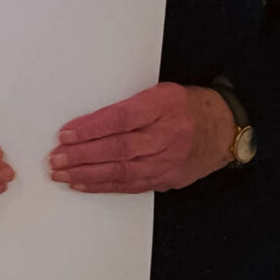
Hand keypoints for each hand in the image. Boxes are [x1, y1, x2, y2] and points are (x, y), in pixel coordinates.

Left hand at [50, 83, 236, 192]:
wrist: (224, 130)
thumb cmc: (187, 107)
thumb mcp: (161, 93)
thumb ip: (128, 107)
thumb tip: (87, 125)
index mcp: (163, 107)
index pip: (120, 119)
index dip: (91, 129)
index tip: (66, 134)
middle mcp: (166, 136)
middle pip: (118, 148)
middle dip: (82, 155)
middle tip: (56, 158)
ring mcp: (166, 161)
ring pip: (121, 171)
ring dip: (87, 174)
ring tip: (61, 173)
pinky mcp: (164, 179)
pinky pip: (129, 185)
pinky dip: (102, 186)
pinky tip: (82, 184)